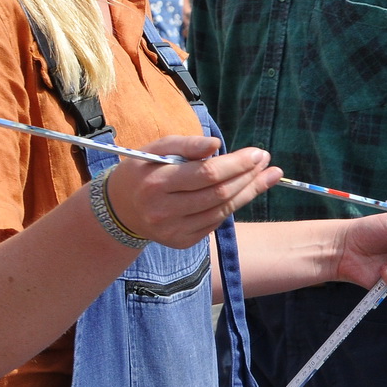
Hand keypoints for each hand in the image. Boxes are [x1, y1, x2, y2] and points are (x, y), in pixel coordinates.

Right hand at [107, 135, 280, 248]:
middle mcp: (163, 212)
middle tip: (265, 161)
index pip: (207, 175)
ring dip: (249, 191)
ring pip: (222, 211)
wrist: (120, 209)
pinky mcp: (181, 242)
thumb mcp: (158, 149)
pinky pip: (215, 222)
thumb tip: (216, 144)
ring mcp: (173, 231)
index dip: (237, 164)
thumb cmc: (145, 171)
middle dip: (248, 176)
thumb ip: (187, 145)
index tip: (257, 153)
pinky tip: (244, 190)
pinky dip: (232, 205)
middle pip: (219, 194)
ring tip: (266, 174)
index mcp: (157, 184)